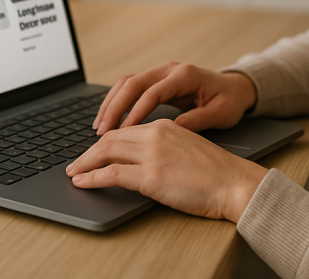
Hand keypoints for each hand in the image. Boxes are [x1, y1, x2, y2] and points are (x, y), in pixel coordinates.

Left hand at [66, 119, 267, 221]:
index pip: (124, 129)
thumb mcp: (187, 148)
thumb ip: (164, 147)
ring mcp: (152, 154)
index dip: (104, 141)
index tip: (93, 151)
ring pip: (106, 152)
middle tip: (76, 163)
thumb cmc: (216, 173)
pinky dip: (92, 177)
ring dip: (84, 163)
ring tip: (74, 173)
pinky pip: (111, 173)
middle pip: (110, 138)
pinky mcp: (151, 176)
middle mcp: (156, 134)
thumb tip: (143, 159)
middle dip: (89, 151)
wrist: (234, 183)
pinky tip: (83, 182)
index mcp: (165, 126)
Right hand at [93, 63, 256, 135]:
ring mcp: (161, 72)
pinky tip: (108, 119)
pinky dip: (117, 101)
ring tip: (99, 127)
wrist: (235, 88)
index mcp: (185, 75)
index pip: (153, 92)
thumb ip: (196, 120)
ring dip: (111, 103)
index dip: (136, 112)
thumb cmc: (229, 101)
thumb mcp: (220, 113)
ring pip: (127, 82)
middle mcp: (169, 69)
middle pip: (133, 83)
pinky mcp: (156, 79)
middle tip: (102, 132)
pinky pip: (130, 87)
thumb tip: (172, 129)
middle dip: (115, 107)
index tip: (123, 132)